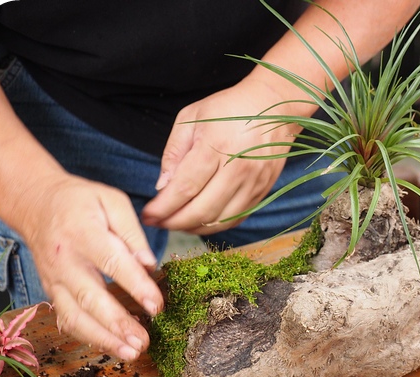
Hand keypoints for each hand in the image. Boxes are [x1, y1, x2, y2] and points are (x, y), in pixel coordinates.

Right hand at [24, 175, 162, 360]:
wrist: (36, 204)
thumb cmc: (81, 201)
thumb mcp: (112, 201)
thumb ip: (132, 232)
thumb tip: (149, 264)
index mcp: (83, 232)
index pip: (112, 263)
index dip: (136, 286)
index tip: (157, 306)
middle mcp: (65, 260)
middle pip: (90, 297)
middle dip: (118, 324)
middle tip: (142, 342)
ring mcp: (55, 279)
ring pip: (75, 316)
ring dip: (103, 339)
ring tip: (131, 353)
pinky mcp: (52, 292)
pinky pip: (68, 319)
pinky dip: (89, 337)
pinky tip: (111, 347)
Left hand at [142, 78, 298, 234]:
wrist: (271, 107)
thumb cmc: (227, 109)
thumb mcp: (190, 118)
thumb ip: (174, 153)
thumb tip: (163, 188)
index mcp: (217, 145)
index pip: (185, 188)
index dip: (163, 207)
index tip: (148, 215)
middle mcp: (239, 167)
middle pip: (202, 210)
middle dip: (174, 222)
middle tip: (158, 223)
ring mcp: (254, 182)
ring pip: (220, 220)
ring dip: (194, 228)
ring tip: (176, 223)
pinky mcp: (263, 190)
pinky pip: (237, 218)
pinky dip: (215, 225)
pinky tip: (200, 221)